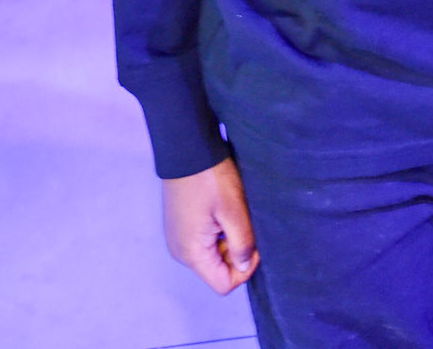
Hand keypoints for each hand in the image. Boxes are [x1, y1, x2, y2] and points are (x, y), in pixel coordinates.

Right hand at [161, 157, 258, 294]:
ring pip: (212, 255)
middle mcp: (180, 253)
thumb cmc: (210, 179)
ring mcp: (178, 239)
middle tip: (245, 223)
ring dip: (227, 240)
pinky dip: (217, 232)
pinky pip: (203, 241)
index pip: (223, 284)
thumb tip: (244, 267)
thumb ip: (241, 244)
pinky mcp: (179, 226)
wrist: (186, 147)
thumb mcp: (233, 211)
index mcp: (191, 254)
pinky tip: (221, 210)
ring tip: (233, 214)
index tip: (254, 241)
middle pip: (217, 270)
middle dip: (236, 252)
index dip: (244, 268)